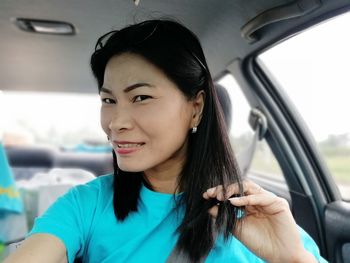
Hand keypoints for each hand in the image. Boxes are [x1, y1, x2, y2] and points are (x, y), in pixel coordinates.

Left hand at [202, 180, 316, 262]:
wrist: (279, 256)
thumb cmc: (260, 243)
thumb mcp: (237, 228)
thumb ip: (225, 216)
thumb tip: (209, 207)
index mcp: (249, 204)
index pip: (234, 192)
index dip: (220, 192)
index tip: (206, 195)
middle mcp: (258, 200)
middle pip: (240, 186)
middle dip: (225, 188)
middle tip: (212, 194)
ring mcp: (268, 200)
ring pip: (249, 187)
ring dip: (233, 190)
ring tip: (221, 197)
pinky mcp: (278, 203)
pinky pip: (260, 197)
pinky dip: (246, 198)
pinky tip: (233, 202)